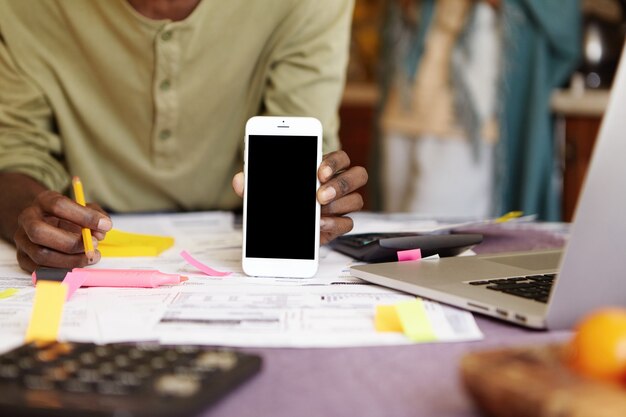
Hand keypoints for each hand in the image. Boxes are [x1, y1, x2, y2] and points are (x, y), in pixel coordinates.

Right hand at [13, 190, 112, 271]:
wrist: (46, 222)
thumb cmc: (69, 216)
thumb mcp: (84, 209)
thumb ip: (95, 216)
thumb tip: (101, 232)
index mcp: (43, 201)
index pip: (58, 205)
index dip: (84, 216)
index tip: (105, 225)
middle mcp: (28, 219)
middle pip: (39, 232)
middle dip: (70, 242)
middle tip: (93, 245)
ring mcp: (22, 240)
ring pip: (41, 255)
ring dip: (71, 259)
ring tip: (91, 256)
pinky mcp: (23, 259)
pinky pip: (40, 270)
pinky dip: (63, 270)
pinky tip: (79, 264)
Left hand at [232, 150, 367, 244]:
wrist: (282, 226)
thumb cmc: (280, 197)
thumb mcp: (264, 188)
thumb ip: (253, 182)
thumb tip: (239, 180)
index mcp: (324, 168)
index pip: (340, 158)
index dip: (334, 163)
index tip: (319, 172)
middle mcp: (338, 185)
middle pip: (358, 175)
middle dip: (341, 184)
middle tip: (319, 195)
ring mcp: (341, 206)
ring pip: (357, 200)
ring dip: (338, 205)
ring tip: (317, 210)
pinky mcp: (338, 225)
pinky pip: (347, 224)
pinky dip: (334, 224)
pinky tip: (318, 225)